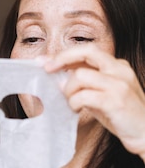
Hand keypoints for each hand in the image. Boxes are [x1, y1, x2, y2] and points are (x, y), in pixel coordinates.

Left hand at [45, 45, 144, 160]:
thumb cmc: (121, 116)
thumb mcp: (101, 96)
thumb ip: (83, 87)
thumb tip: (58, 81)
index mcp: (117, 66)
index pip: (88, 51)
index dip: (64, 54)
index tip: (45, 61)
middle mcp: (120, 70)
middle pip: (87, 52)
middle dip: (62, 59)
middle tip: (48, 70)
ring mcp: (118, 84)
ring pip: (80, 76)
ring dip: (68, 90)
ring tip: (72, 103)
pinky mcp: (115, 101)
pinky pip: (83, 96)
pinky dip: (74, 102)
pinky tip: (76, 110)